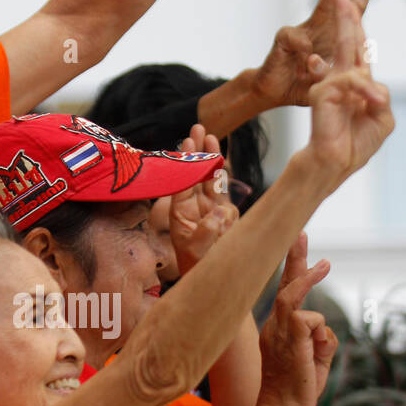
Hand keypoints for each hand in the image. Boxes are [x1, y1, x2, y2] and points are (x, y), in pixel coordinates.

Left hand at [169, 126, 238, 275]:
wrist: (208, 278)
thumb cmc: (196, 264)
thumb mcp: (197, 250)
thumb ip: (208, 231)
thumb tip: (222, 211)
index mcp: (181, 211)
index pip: (183, 181)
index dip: (186, 161)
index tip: (186, 141)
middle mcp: (194, 206)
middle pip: (196, 173)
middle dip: (198, 150)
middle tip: (198, 128)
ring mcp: (210, 209)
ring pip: (211, 178)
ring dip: (212, 158)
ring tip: (210, 137)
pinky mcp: (225, 214)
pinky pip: (224, 192)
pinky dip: (223, 177)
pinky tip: (221, 161)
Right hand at [251, 0, 377, 108]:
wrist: (274, 93)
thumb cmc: (304, 86)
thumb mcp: (331, 81)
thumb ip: (341, 71)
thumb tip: (353, 57)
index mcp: (334, 37)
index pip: (352, 12)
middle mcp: (318, 28)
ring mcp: (301, 31)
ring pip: (320, 6)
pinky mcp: (285, 38)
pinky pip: (300, 38)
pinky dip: (305, 51)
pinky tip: (305, 62)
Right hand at [255, 232, 337, 405]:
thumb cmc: (298, 386)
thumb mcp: (315, 358)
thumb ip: (320, 339)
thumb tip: (323, 328)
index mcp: (279, 327)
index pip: (287, 293)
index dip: (294, 269)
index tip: (296, 244)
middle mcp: (275, 325)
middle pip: (286, 285)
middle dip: (293, 257)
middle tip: (300, 233)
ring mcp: (279, 331)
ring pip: (293, 295)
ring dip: (309, 278)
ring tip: (325, 263)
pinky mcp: (288, 340)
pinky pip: (308, 319)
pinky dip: (320, 332)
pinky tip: (317, 349)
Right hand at [302, 0, 392, 187]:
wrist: (334, 163)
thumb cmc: (356, 142)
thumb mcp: (381, 115)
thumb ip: (377, 93)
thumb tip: (367, 80)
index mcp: (356, 76)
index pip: (359, 42)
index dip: (358, 17)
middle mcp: (340, 72)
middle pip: (346, 31)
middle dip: (344, 3)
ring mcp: (329, 79)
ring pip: (349, 51)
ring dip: (355, 48)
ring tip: (360, 52)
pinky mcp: (322, 90)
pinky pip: (351, 81)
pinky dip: (364, 93)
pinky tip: (370, 103)